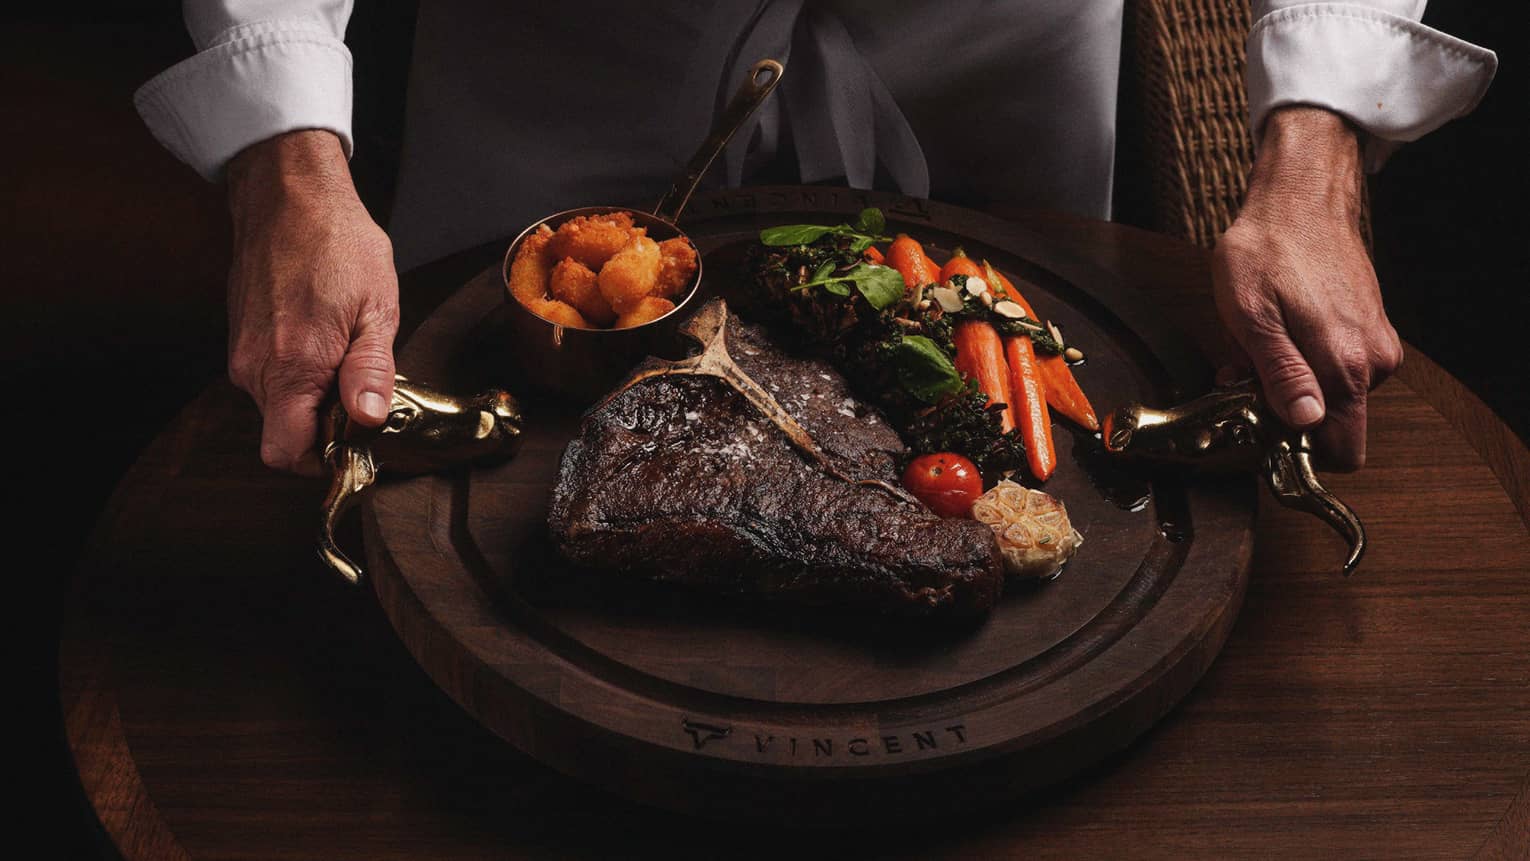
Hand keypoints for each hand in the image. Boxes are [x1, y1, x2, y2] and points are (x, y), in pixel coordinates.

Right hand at [225, 130, 399, 476]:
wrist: (287, 194)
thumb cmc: (337, 242)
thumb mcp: (377, 307)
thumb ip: (371, 370)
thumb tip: (367, 420)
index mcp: (291, 366)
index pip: (286, 453)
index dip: (322, 458)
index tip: (356, 440)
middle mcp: (255, 367)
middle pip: (284, 434)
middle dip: (324, 428)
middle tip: (363, 393)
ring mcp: (242, 352)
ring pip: (278, 407)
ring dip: (314, 398)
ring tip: (347, 356)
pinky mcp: (240, 338)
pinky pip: (270, 378)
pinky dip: (299, 375)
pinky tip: (326, 340)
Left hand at [1212, 107, 1403, 470]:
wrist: (1300, 200)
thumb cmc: (1267, 250)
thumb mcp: (1251, 317)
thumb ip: (1280, 375)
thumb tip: (1304, 423)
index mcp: (1346, 365)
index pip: (1342, 451)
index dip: (1298, 452)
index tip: (1262, 430)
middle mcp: (1373, 361)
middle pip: (1331, 425)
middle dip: (1286, 413)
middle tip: (1246, 378)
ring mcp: (1376, 345)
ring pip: (1330, 396)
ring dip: (1291, 384)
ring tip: (1260, 346)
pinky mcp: (1370, 330)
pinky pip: (1336, 368)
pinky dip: (1305, 362)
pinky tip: (1280, 334)